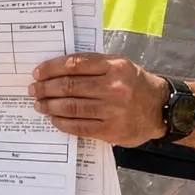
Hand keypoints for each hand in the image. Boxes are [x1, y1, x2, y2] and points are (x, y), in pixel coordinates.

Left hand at [29, 53, 168, 146]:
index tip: (37, 72)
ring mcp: (113, 110)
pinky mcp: (111, 130)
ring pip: (72, 107)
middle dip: (46, 88)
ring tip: (39, 104)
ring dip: (50, 105)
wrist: (160, 109)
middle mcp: (114, 87)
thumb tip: (58, 69)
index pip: (75, 64)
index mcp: (114, 66)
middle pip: (70, 86)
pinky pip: (79, 126)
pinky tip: (54, 118)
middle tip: (34, 90)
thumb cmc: (135, 84)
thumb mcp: (120, 66)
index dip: (51, 68)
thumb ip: (94, 65)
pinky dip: (62, 122)